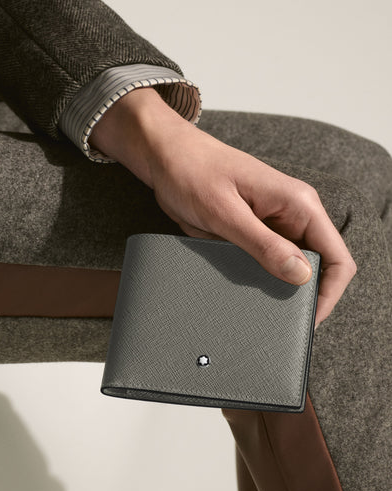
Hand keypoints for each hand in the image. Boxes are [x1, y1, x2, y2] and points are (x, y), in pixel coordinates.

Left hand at [90, 88, 355, 325]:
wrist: (166, 159)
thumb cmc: (193, 172)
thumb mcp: (225, 212)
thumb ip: (263, 244)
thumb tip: (301, 274)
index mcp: (297, 203)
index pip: (336, 255)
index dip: (329, 291)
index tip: (308, 318)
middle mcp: (291, 213)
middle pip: (315, 264)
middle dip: (302, 293)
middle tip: (279, 318)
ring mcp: (271, 223)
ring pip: (289, 265)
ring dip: (278, 286)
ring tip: (258, 306)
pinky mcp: (251, 230)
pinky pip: (264, 259)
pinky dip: (257, 277)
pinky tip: (242, 289)